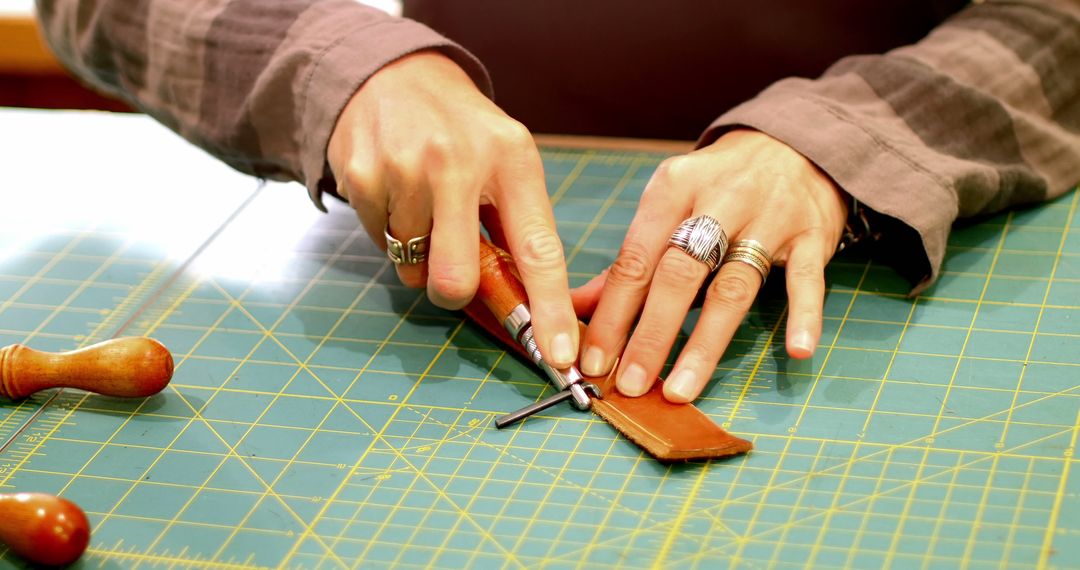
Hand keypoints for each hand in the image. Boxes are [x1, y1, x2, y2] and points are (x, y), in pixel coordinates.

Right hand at [326, 50, 577, 366]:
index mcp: (513, 160)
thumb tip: (528, 307)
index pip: (538, 248)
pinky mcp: (361, 175)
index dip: (549, 308)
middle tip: (452, 269)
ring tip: (423, 203)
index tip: (559, 356)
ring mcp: (404, 168)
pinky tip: (397, 192)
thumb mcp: (506, 161)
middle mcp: (458, 162)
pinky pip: (380, 243)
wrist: (393, 74)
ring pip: (413, 266)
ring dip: (419, 253)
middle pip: (456, 278)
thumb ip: (516, 226)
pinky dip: (390, 232)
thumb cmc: (463, 132)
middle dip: (453, 292)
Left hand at [576, 129, 848, 401]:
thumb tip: (576, 308)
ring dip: (706, 342)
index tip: (594, 361)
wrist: (792, 143)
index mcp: (672, 188)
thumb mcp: (668, 205)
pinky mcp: (812, 233)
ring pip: (734, 286)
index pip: (635, 260)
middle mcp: (719, 199)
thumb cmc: (716, 185)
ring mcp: (769, 216)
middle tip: (633, 383)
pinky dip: (804, 314)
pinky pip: (808, 279)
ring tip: (683, 387)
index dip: (612, 314)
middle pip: (679, 274)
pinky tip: (797, 350)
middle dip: (652, 334)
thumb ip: (629, 260)